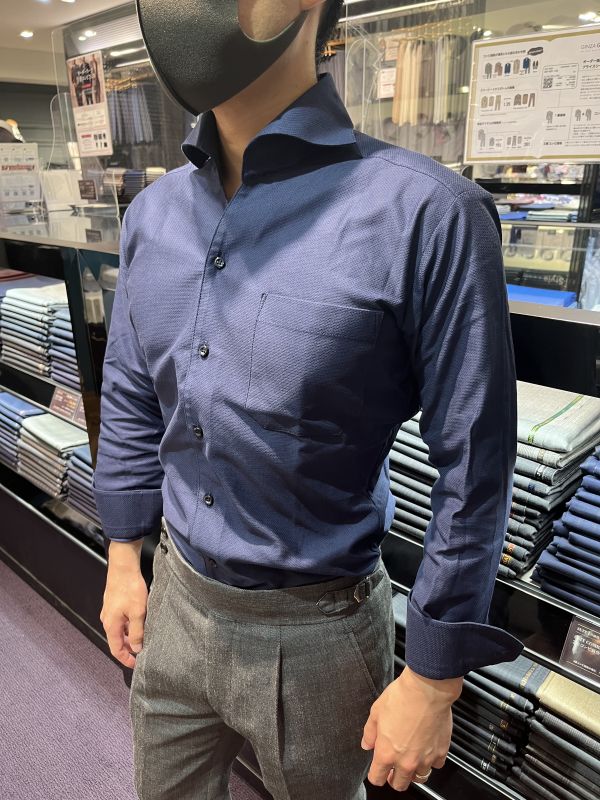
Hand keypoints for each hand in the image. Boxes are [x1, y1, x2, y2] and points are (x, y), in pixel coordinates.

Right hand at [100, 539, 146, 667]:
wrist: (123, 567)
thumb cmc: (130, 588)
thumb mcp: (138, 613)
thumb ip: (136, 633)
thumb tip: (136, 649)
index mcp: (111, 625)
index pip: (116, 650)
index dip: (126, 659)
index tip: (137, 665)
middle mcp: (107, 620)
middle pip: (117, 641)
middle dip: (128, 649)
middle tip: (143, 652)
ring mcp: (109, 611)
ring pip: (119, 630)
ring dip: (129, 636)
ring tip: (144, 638)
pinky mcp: (113, 603)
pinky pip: (120, 620)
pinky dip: (128, 626)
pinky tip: (140, 622)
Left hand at [361, 665, 462, 791]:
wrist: (427, 689)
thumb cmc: (402, 696)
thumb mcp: (376, 711)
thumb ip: (370, 732)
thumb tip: (367, 744)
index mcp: (386, 752)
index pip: (377, 778)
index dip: (375, 775)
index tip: (377, 770)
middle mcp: (406, 761)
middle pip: (399, 784)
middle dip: (394, 778)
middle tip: (393, 768)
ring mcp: (425, 759)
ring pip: (419, 778)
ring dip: (414, 771)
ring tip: (411, 759)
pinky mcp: (441, 752)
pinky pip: (435, 765)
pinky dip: (431, 760)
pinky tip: (427, 748)